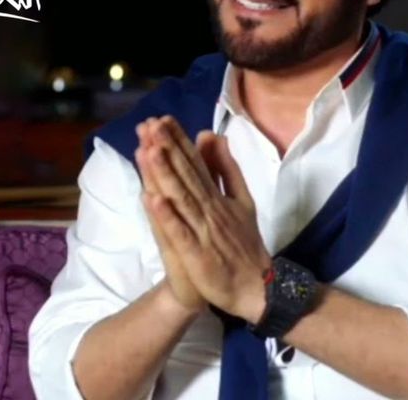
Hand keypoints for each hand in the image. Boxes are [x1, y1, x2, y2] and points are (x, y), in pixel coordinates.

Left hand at [141, 116, 270, 323]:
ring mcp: (203, 230)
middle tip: (151, 125)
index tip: (162, 119)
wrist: (259, 288)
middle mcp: (209, 207)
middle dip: (168, 148)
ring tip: (149, 151)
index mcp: (216, 195)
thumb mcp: (241, 199)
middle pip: (186, 174)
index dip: (179, 141)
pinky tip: (152, 199)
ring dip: (165, 175)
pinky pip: (180, 233)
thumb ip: (226, 168)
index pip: (195, 163)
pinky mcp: (197, 254)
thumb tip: (211, 135)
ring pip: (181, 198)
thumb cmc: (243, 242)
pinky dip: (168, 217)